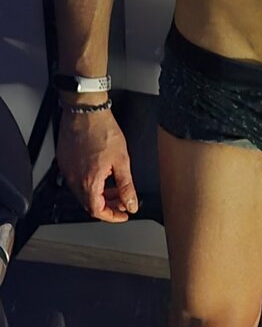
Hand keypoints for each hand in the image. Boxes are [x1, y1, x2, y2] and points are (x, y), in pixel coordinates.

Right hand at [55, 108, 138, 222]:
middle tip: (122, 200)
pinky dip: (90, 183)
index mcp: (88, 181)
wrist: (86, 110)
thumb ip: (127, 186)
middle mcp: (74, 179)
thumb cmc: (102, 129)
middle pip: (89, 204)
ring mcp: (67, 170)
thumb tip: (131, 203)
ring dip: (99, 194)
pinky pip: (76, 180)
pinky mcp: (64, 162)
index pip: (97, 211)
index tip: (123, 213)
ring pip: (83, 193)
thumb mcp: (122, 160)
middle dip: (108, 205)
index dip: (112, 216)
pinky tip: (101, 174)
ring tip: (114, 186)